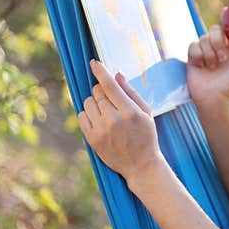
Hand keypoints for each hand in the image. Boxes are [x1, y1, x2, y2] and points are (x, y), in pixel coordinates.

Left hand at [77, 59, 165, 188]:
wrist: (140, 165)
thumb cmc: (146, 136)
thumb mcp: (146, 112)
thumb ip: (131, 92)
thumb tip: (117, 75)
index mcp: (130, 112)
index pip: (110, 86)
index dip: (101, 71)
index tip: (94, 63)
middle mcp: (114, 120)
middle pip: (98, 92)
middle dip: (102, 90)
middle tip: (112, 100)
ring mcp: (101, 130)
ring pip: (88, 102)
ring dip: (95, 102)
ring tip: (106, 112)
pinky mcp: (92, 139)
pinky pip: (81, 116)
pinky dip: (88, 114)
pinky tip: (99, 120)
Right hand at [186, 24, 228, 106]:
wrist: (214, 99)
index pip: (228, 27)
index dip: (227, 18)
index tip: (227, 9)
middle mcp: (217, 47)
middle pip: (214, 30)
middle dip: (218, 42)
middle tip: (223, 58)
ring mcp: (204, 51)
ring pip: (203, 38)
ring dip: (209, 53)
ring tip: (213, 67)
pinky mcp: (192, 57)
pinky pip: (193, 46)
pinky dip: (198, 56)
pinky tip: (202, 66)